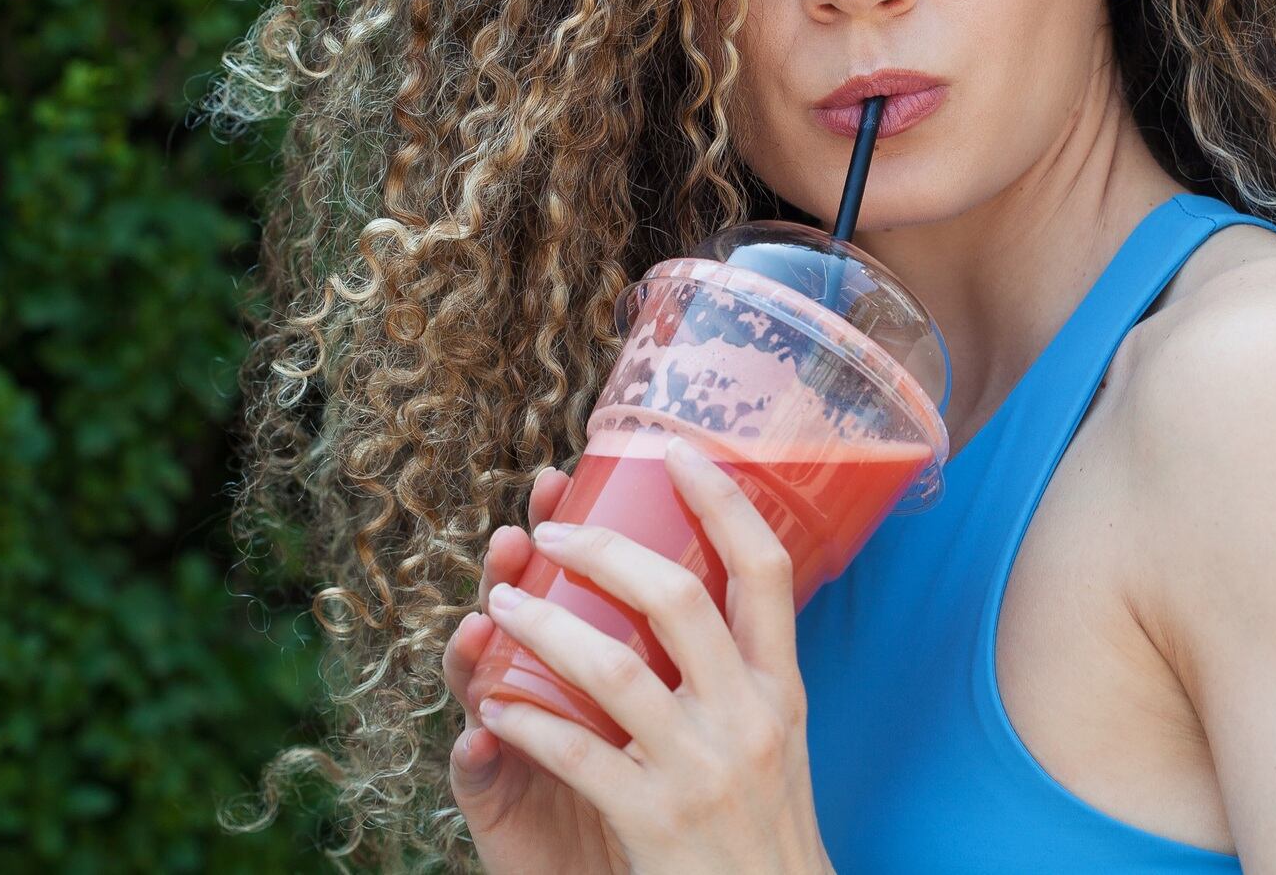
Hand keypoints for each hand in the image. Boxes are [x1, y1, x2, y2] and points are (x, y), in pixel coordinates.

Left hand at [474, 436, 832, 874]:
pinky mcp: (655, 820)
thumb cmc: (764, 824)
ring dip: (543, 626)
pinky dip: (527, 720)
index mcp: (781, 688)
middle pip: (677, 599)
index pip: (764, 571)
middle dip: (604, 550)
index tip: (676, 452)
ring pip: (613, 669)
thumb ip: (743, 670)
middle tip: (550, 527)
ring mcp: (702, 770)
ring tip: (499, 603)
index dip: (722, 503)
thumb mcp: (777, 737)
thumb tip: (697, 586)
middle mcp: (749, 718)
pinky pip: (576, 753)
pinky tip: (494, 703)